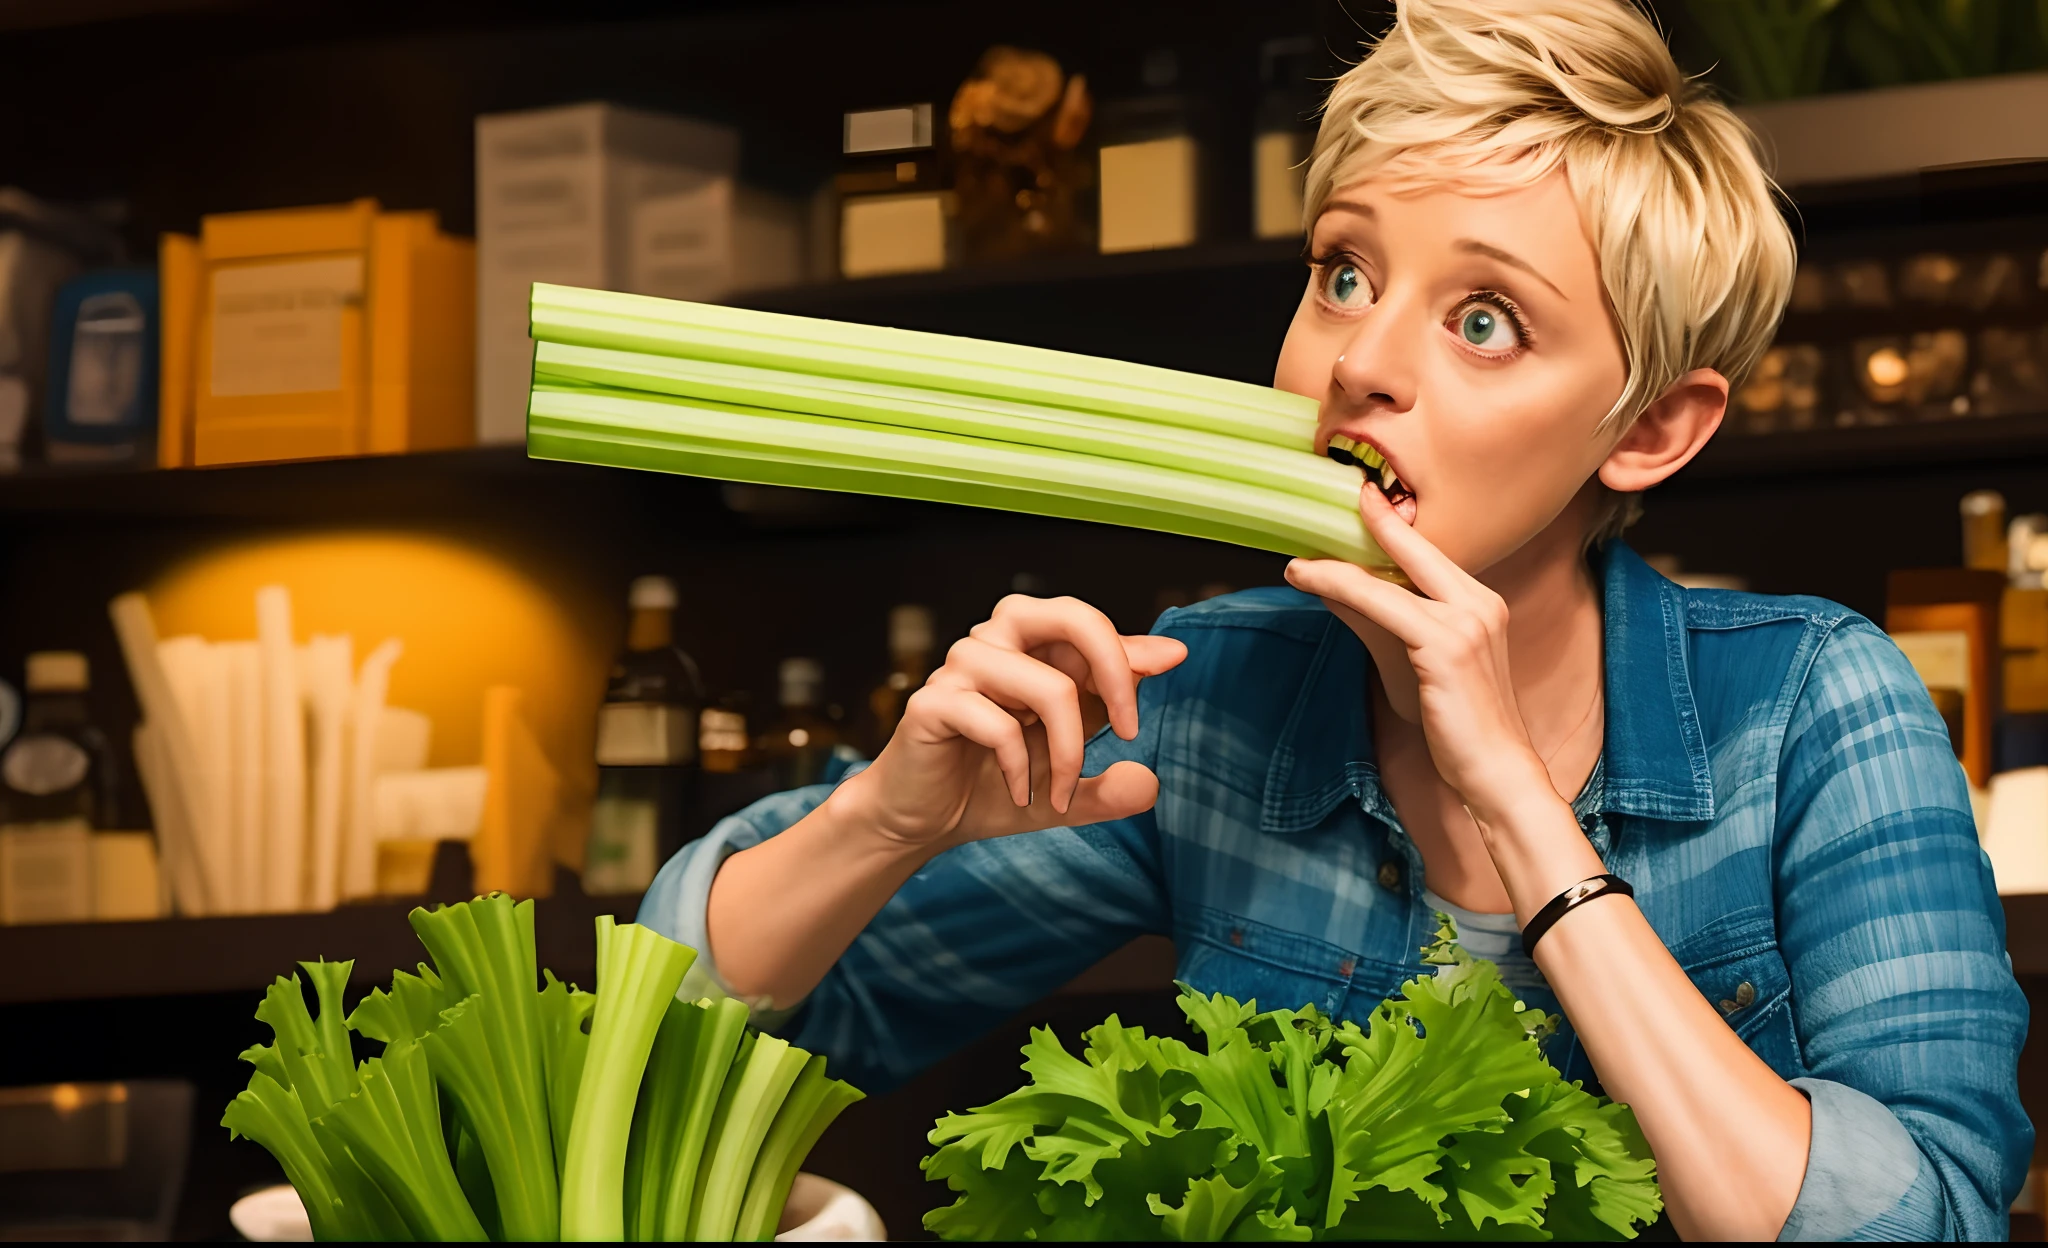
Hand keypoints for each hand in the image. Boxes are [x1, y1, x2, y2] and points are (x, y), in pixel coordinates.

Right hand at [832, 595, 1186, 852]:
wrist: (923, 821)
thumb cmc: (993, 786)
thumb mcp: (1065, 787)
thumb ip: (1109, 779)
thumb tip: (1154, 780)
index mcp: (1030, 646)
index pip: (1090, 626)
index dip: (1133, 650)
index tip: (1174, 663)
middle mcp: (996, 641)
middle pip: (1070, 617)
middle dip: (1115, 670)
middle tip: (1128, 730)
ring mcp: (961, 667)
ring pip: (1049, 688)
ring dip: (1067, 752)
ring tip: (1056, 795)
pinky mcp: (932, 703)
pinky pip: (999, 725)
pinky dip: (1020, 768)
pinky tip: (1019, 795)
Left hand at [1283, 483, 1548, 821]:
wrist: (1496, 770)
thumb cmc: (1458, 724)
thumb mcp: (1413, 663)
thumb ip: (1380, 623)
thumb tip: (1336, 593)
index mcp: (1478, 601)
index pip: (1428, 552)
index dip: (1392, 525)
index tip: (1362, 498)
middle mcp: (1477, 601)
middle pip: (1414, 548)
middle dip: (1372, 520)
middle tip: (1333, 498)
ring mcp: (1465, 622)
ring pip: (1388, 579)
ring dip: (1336, 567)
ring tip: (1297, 563)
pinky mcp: (1446, 647)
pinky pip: (1381, 606)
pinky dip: (1341, 589)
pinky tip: (1310, 581)